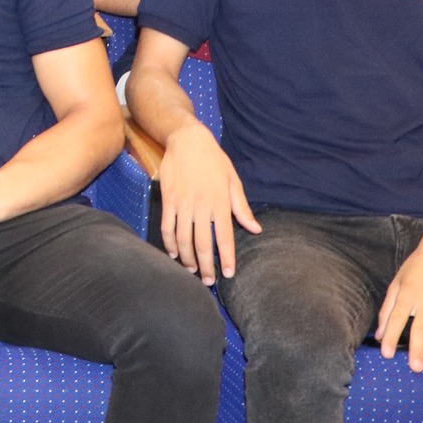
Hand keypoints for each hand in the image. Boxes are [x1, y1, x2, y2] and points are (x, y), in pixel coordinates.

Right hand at [157, 124, 259, 283]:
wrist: (188, 140)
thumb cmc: (214, 160)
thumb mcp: (233, 181)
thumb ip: (242, 208)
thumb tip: (255, 229)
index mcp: (220, 203)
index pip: (225, 238)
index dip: (227, 258)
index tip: (229, 274)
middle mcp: (201, 207)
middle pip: (203, 244)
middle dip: (206, 266)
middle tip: (208, 281)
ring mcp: (183, 204)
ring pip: (183, 239)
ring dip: (187, 258)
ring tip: (191, 271)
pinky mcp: (168, 201)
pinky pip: (167, 227)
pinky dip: (169, 243)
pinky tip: (174, 253)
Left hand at [377, 240, 422, 373]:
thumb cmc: (416, 267)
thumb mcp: (397, 283)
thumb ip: (387, 309)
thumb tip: (378, 334)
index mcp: (407, 294)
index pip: (396, 318)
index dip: (390, 336)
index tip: (386, 354)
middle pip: (420, 328)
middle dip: (418, 350)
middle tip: (416, 369)